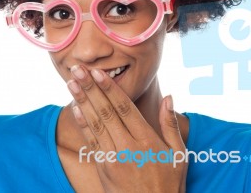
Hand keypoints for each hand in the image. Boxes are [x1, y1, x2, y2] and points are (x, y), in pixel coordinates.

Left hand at [67, 65, 187, 192]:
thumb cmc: (169, 185)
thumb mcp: (179, 155)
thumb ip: (171, 125)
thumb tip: (169, 97)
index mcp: (147, 141)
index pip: (125, 108)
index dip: (110, 89)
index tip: (98, 72)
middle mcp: (128, 146)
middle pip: (106, 111)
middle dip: (90, 88)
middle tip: (78, 69)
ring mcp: (113, 157)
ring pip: (95, 124)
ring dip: (81, 101)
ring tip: (71, 83)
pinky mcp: (103, 167)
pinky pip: (90, 142)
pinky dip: (82, 124)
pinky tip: (74, 109)